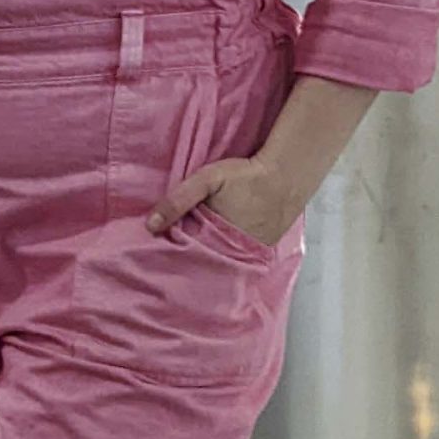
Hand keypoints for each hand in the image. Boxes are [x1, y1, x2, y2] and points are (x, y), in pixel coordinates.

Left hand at [147, 155, 302, 247]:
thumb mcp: (207, 180)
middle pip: (206, 263)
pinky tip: (220, 247)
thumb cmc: (245, 176)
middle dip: (192, 262)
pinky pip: (241, 256)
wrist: (287, 174)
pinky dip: (230, 253)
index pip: (190, 260)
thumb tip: (150, 226)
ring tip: (195, 255)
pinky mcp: (263, 249)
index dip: (175, 258)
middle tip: (173, 260)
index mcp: (218, 242)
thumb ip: (179, 200)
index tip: (159, 259)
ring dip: (211, 258)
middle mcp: (236, 255)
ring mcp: (252, 254)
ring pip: (224, 261)